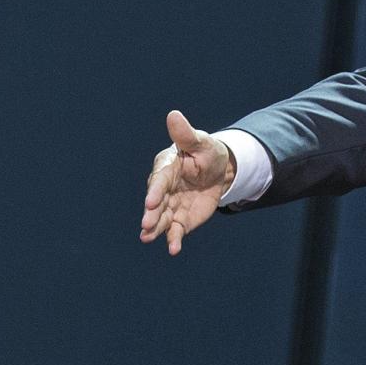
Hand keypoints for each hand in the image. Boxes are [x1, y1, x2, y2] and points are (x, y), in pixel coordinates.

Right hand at [141, 110, 236, 254]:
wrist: (219, 171)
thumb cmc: (206, 152)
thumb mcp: (200, 142)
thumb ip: (185, 134)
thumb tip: (174, 115)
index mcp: (166, 168)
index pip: (159, 180)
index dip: (155, 191)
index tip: (150, 202)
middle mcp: (164, 189)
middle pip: (156, 203)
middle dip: (151, 214)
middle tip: (146, 225)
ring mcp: (171, 205)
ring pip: (161, 219)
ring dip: (155, 229)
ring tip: (147, 238)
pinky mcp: (181, 219)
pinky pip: (176, 231)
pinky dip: (174, 240)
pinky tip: (174, 249)